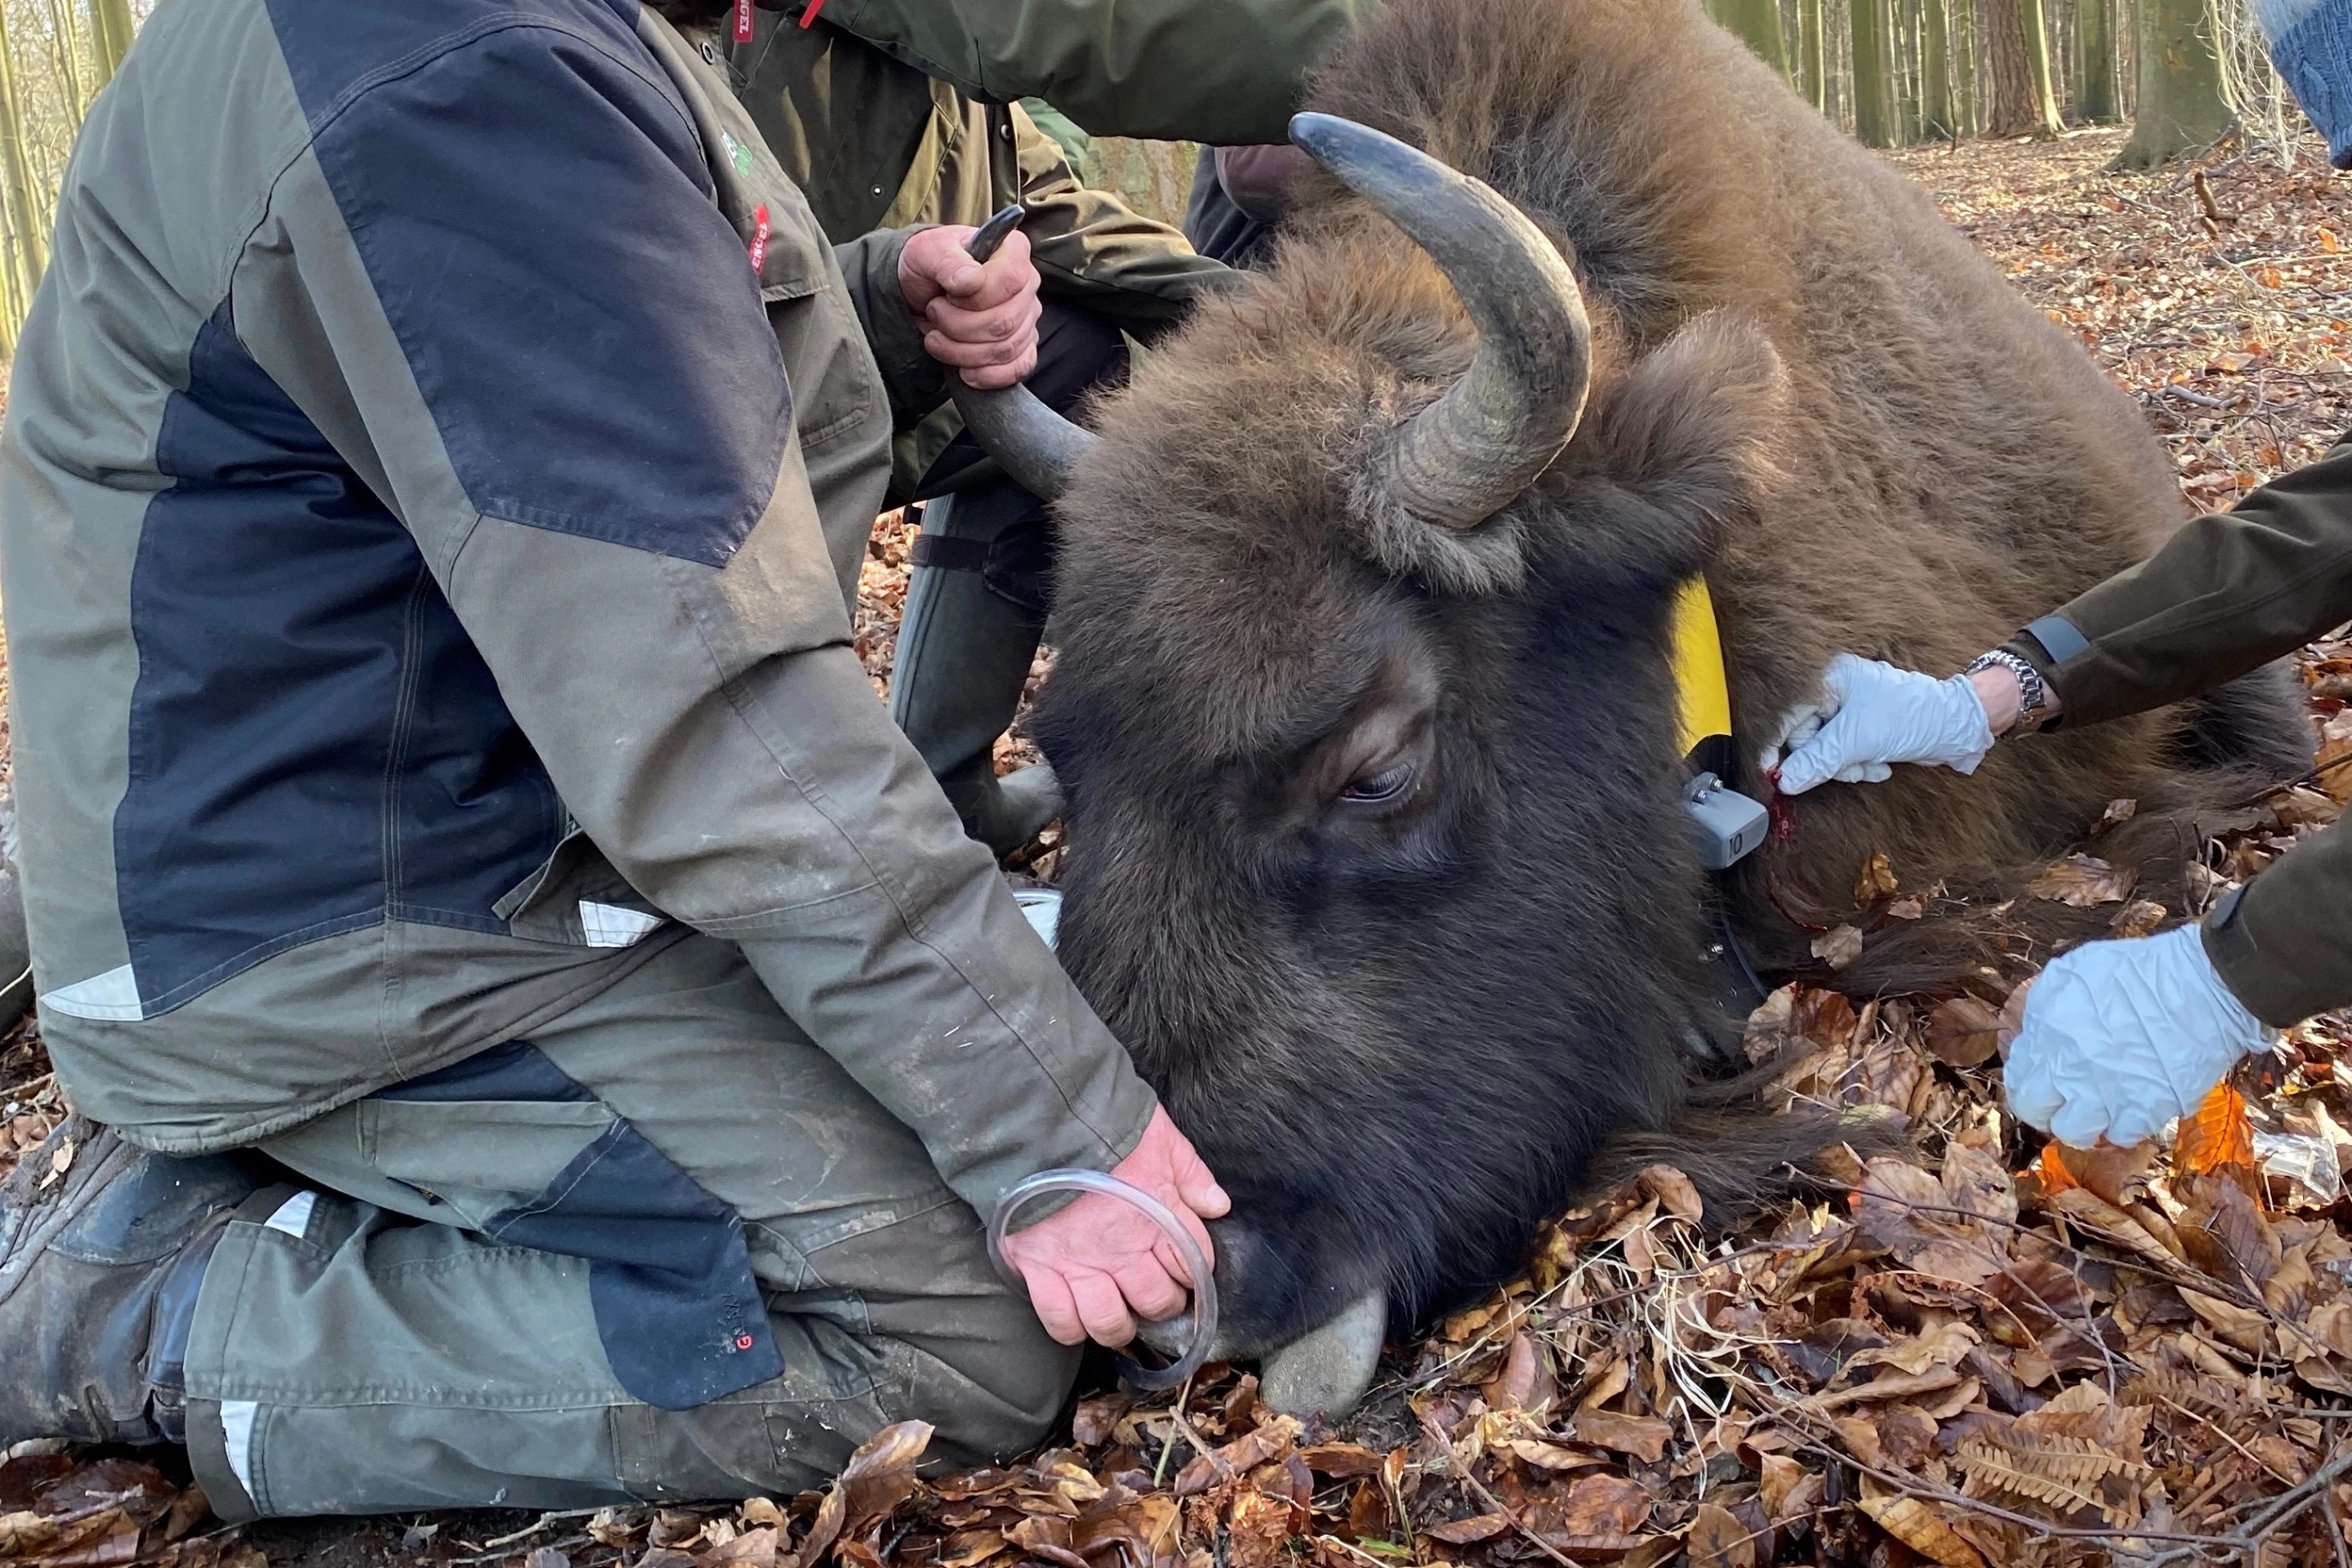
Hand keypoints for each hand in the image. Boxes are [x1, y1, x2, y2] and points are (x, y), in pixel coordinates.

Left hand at [897, 224, 1042, 389]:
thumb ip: (947, 261)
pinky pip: (1019, 368)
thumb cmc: (928, 266)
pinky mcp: (1023, 346)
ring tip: (937, 337)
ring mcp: (1028, 318)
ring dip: (962, 352)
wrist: (923, 292)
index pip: (1010, 279)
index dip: (976, 297)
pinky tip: (966, 371)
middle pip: (1005, 321)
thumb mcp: (926, 253)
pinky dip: (989, 376)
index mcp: (1012, 251)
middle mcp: (1028, 284)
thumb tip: (970, 280)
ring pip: (1005, 349)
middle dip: (959, 327)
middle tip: (934, 314)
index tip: (948, 294)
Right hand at [1000, 1106, 1231, 1347]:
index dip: (1193, 1269)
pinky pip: (1059, 1319)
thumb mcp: (1161, 1138)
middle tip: (1153, 1294)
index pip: (1193, 1263)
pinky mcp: (1039, 1268)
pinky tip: (1078, 1319)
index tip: (1183, 1267)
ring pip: (1110, 1322)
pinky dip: (1070, 1328)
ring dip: (1119, 1326)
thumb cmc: (1103, 1125)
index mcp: (1158, 1219)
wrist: (1039, 1121)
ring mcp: (1080, 1263)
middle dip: (1162, 1303)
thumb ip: (1192, 1174)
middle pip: (1156, 1301)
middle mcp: (1122, 1250)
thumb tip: (1217, 1205)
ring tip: (1119, 1317)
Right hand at [1761, 653, 1996, 794]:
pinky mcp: (1861, 726)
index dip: (1782, 746)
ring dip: (1846, 766)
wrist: (1957, 727)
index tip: (1772, 773)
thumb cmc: (1911, 718)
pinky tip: (1879, 764)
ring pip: (1825, 749)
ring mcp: (1849, 708)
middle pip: (1807, 737)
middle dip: (1829, 760)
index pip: (1791, 716)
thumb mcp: (1858, 741)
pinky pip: (1843, 752)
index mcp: (1829, 678)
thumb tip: (1783, 782)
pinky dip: (1857, 764)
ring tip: (1870, 767)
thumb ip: (1816, 761)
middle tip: (1850, 770)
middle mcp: (1835, 689)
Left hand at [2004, 925, 2273, 1147]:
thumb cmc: (2139, 971)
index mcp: (2047, 1034)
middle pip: (2034, 1111)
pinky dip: (2124, 1126)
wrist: (2201, 987)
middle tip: (2063, 1102)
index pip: (2017, 1078)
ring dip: (2082, 1125)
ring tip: (2097, 1111)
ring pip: (2073, 1133)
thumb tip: (2034, 1034)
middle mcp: (2068, 1069)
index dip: (2029, 1081)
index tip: (2044, 1079)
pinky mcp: (2144, 1111)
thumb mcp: (2072, 973)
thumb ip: (2044, 1008)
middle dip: (2045, 1109)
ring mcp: (2105, 1094)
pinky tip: (2132, 1109)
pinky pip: (2121, 1136)